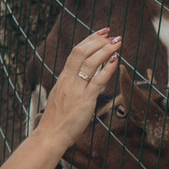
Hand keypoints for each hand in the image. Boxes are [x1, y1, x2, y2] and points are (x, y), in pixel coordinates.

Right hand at [38, 30, 121, 146]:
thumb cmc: (57, 119)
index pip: (75, 52)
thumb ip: (71, 85)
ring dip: (106, 50)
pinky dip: (108, 68)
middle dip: (98, 40)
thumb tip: (82, 78)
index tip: (101, 33)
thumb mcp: (61, 96)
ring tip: (118, 43)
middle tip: (112, 34)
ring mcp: (76, 89)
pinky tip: (116, 60)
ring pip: (90, 63)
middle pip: (81, 52)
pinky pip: (98, 81)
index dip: (89, 40)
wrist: (51, 135)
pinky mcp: (85, 100)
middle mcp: (68, 80)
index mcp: (63, 78)